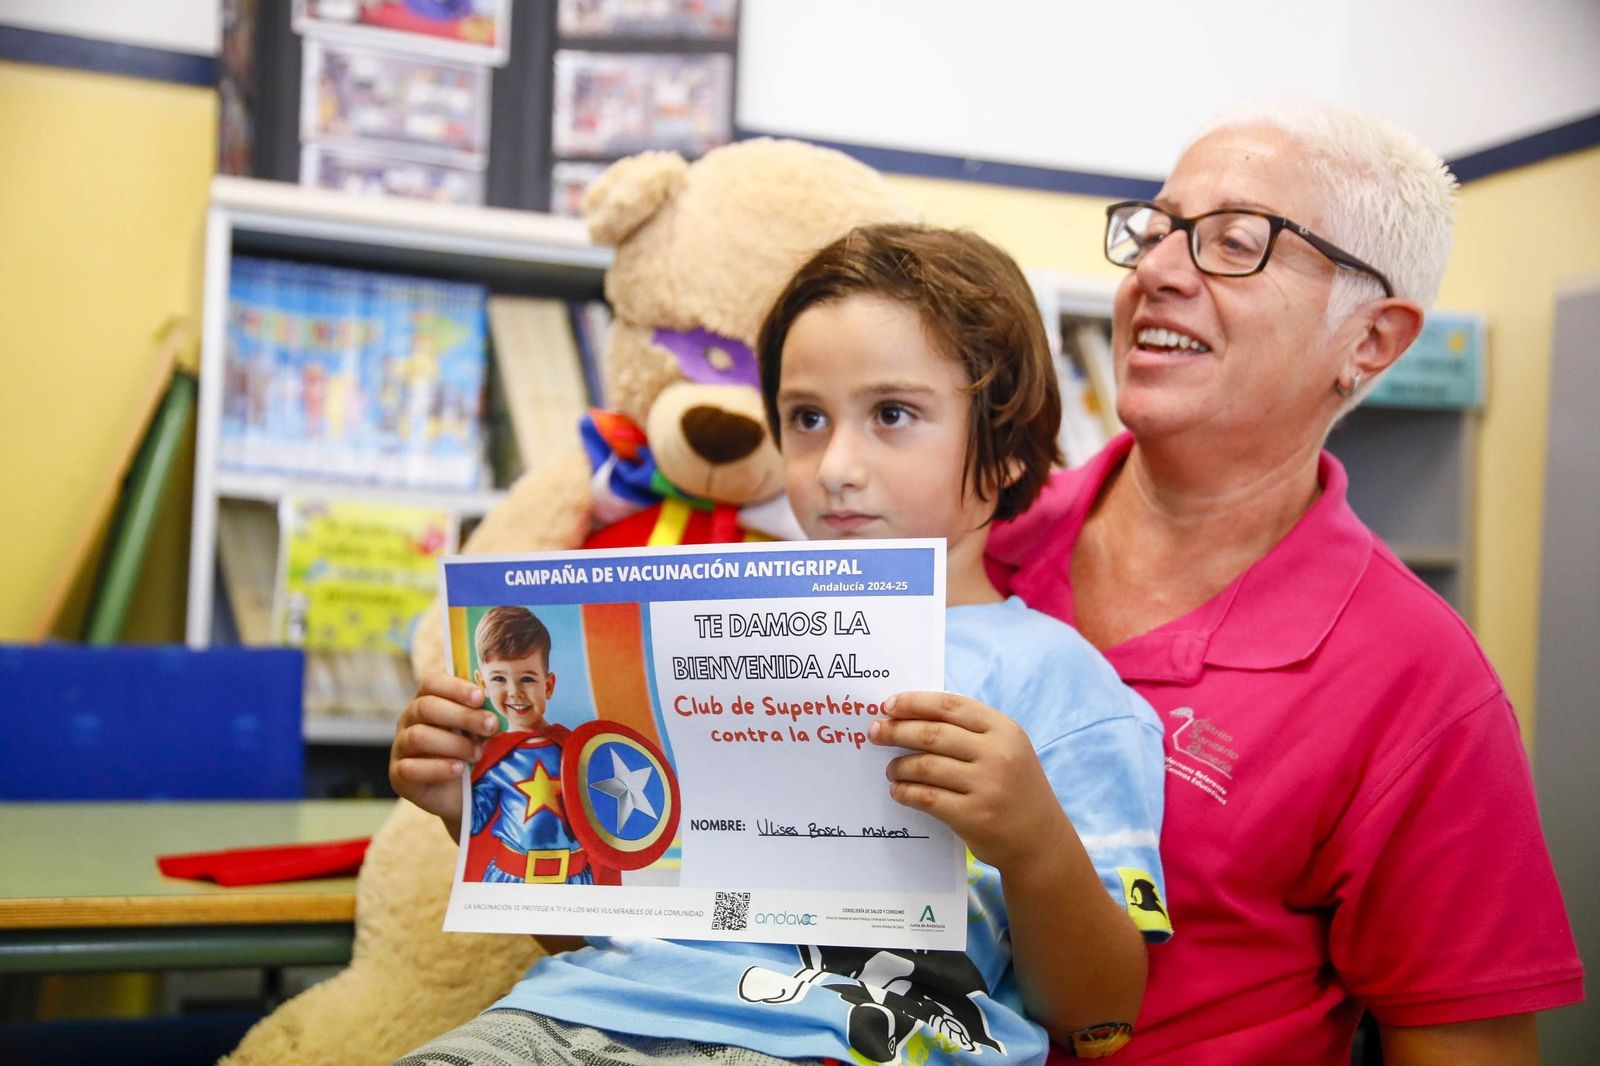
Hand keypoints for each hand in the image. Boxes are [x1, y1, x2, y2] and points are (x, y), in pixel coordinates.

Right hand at [390, 674, 499, 829]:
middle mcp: (409, 721)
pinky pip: (411, 768)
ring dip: (454, 744)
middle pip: (426, 707)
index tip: (481, 697)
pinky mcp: (398, 775)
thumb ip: (484, 715)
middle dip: (463, 716)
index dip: (456, 688)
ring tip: (478, 754)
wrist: (465, 795)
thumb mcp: (480, 731)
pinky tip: (459, 769)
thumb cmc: (473, 753)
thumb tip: (498, 707)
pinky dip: (438, 768)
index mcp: (428, 701)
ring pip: (418, 736)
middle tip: (491, 726)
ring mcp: (400, 747)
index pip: (432, 683)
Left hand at [870, 691, 1066, 871]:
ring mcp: (987, 785)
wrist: (1040, 841)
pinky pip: (927, 798)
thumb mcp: (1007, 749)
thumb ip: (970, 731)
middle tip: (875, 732)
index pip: (950, 705)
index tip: (888, 705)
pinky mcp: (973, 816)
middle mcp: (998, 754)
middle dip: (896, 730)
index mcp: (1004, 730)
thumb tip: (914, 716)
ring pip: (926, 766)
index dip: (915, 702)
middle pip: (932, 734)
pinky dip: (906, 792)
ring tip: (891, 769)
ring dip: (899, 766)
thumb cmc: (1015, 789)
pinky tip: (898, 791)